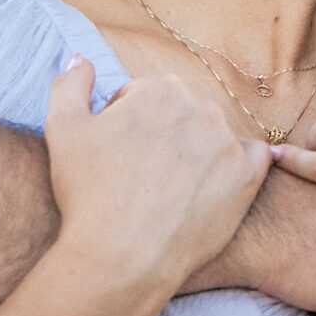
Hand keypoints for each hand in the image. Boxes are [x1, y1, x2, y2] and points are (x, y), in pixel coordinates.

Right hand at [45, 58, 271, 291]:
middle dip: (160, 134)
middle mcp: (201, 108)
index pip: (141, 96)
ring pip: (211, 135)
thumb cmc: (88, 192)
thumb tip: (82, 60)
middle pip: (179, 113)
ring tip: (167, 187)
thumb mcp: (62, 129)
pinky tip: (214, 183)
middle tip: (136, 173)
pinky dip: (237, 166)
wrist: (123, 255)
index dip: (121, 123)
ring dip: (193, 150)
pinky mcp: (247, 180)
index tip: (111, 153)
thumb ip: (70, 84)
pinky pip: (253, 158)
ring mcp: (228, 144)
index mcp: (160, 89)